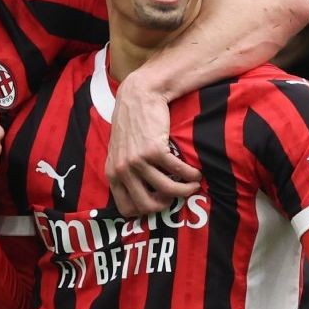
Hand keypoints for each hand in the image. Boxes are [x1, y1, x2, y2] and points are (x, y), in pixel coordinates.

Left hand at [107, 73, 200, 216]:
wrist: (138, 96)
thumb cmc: (132, 125)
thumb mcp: (119, 152)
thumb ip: (124, 173)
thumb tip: (141, 198)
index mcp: (112, 174)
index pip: (126, 209)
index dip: (144, 212)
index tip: (158, 204)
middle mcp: (122, 170)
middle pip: (147, 206)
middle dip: (166, 205)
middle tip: (176, 196)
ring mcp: (138, 161)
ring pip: (167, 190)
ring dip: (186, 191)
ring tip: (193, 185)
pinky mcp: (154, 150)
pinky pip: (178, 172)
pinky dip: (191, 175)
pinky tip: (196, 173)